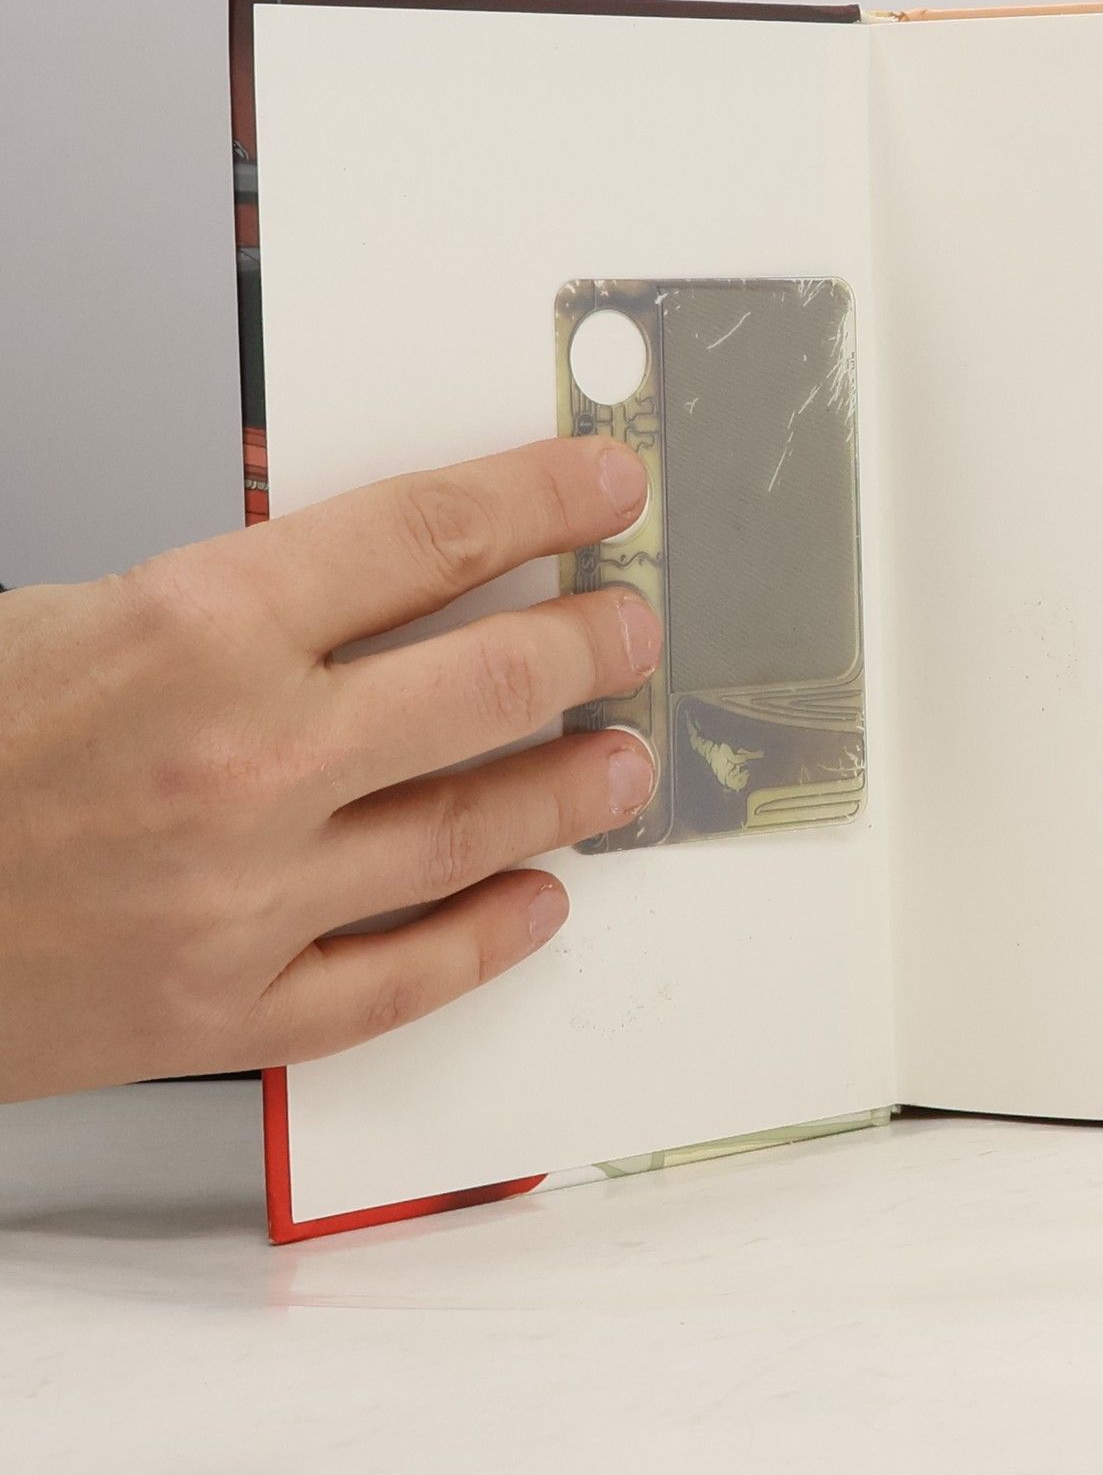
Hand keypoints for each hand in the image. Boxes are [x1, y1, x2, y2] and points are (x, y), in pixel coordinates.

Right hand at [0, 437, 660, 1102]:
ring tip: (623, 761)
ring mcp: (241, 895)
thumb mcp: (80, 610)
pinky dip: (487, 939)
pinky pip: (400, 979)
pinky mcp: (220, 1010)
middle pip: (490, 679)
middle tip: (632, 628)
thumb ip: (247, 595)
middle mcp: (242, 757)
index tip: (605, 483)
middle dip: (592, 642)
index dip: (544, 496)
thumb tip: (398, 569)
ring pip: (471, 828)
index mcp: (196, 625)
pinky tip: (539, 903)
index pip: (431, 532)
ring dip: (572, 789)